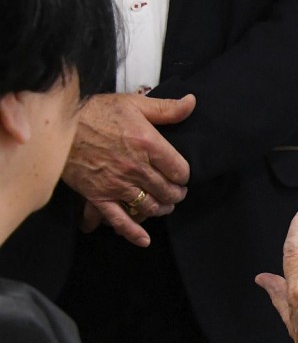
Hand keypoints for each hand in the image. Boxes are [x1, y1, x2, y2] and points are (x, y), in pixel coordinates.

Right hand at [63, 93, 193, 246]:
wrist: (58, 125)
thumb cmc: (97, 112)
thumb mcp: (134, 104)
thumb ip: (166, 108)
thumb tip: (192, 102)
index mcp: (149, 144)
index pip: (180, 170)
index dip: (183, 175)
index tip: (180, 174)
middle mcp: (136, 168)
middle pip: (168, 191)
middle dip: (176, 194)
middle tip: (175, 192)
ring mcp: (118, 184)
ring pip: (150, 205)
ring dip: (161, 209)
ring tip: (163, 205)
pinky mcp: (99, 195)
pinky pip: (119, 219)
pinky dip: (133, 232)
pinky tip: (144, 239)